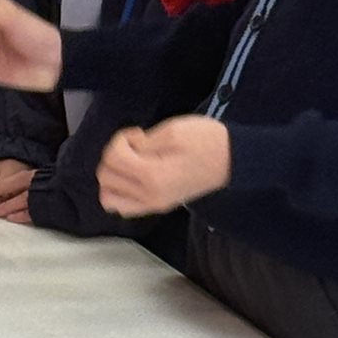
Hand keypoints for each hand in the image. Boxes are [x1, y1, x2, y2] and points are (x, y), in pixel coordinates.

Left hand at [97, 116, 231, 217]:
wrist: (232, 159)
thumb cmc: (206, 140)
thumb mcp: (172, 131)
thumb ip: (143, 143)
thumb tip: (127, 150)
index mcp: (152, 176)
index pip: (113, 158)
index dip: (120, 139)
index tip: (139, 134)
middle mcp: (149, 197)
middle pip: (106, 178)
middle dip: (114, 156)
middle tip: (136, 145)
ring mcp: (153, 205)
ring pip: (109, 198)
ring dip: (113, 175)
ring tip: (133, 160)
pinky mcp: (158, 206)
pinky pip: (124, 207)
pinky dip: (120, 191)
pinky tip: (135, 175)